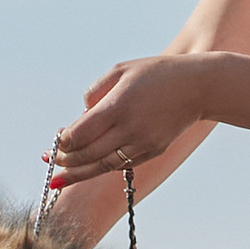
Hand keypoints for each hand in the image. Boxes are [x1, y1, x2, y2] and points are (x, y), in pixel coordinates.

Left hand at [47, 56, 210, 185]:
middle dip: (65, 161)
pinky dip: (102, 167)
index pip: (79, 134)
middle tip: (50, 161)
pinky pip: (121, 164)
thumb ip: (95, 92)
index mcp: (118, 106)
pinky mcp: (153, 151)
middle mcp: (129, 128)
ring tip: (60, 178)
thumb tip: (80, 116)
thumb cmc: (157, 74)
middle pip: (86, 155)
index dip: (62, 141)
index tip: (56, 140)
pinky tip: (89, 167)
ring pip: (102, 166)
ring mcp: (142, 143)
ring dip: (79, 174)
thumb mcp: (121, 70)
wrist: (199, 87)